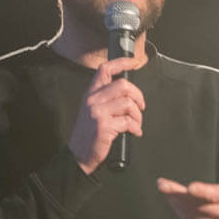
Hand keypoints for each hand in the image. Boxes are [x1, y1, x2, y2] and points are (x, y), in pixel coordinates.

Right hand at [68, 56, 145, 174]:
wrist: (77, 156)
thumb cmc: (89, 135)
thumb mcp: (92, 111)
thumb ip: (106, 98)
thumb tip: (129, 92)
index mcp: (91, 94)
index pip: (105, 70)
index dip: (122, 62)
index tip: (134, 62)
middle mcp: (93, 101)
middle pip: (123, 85)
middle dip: (138, 95)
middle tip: (141, 106)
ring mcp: (98, 113)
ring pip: (128, 103)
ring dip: (138, 115)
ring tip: (136, 123)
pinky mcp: (104, 126)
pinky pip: (128, 121)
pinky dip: (136, 127)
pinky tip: (134, 132)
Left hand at [156, 147, 218, 218]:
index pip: (213, 194)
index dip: (202, 191)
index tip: (189, 187)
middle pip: (195, 204)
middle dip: (177, 195)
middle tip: (162, 185)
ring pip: (190, 217)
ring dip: (178, 205)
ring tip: (173, 195)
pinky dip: (183, 217)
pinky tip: (182, 208)